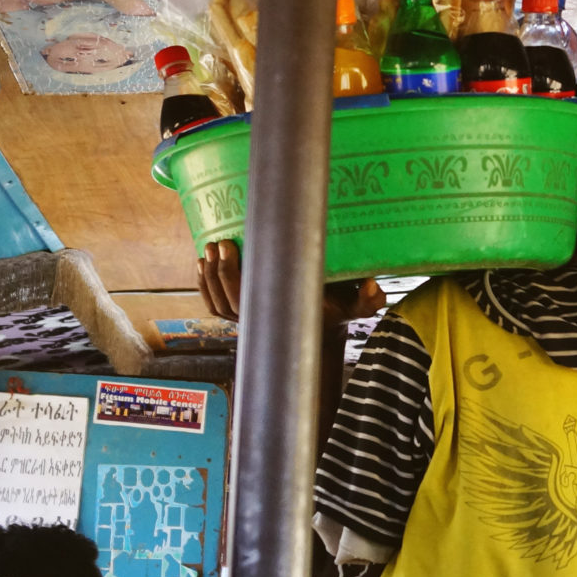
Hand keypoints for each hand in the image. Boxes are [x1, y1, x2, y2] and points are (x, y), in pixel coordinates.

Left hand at [195, 239, 383, 325]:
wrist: (321, 335)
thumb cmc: (336, 314)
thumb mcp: (355, 308)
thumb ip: (368, 300)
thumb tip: (374, 286)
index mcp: (279, 313)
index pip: (246, 295)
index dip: (232, 272)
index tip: (229, 245)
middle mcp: (259, 320)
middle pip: (226, 296)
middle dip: (219, 268)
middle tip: (219, 242)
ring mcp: (247, 321)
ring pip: (217, 301)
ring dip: (209, 276)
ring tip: (209, 249)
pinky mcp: (241, 316)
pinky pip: (214, 305)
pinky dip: (205, 286)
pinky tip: (202, 264)